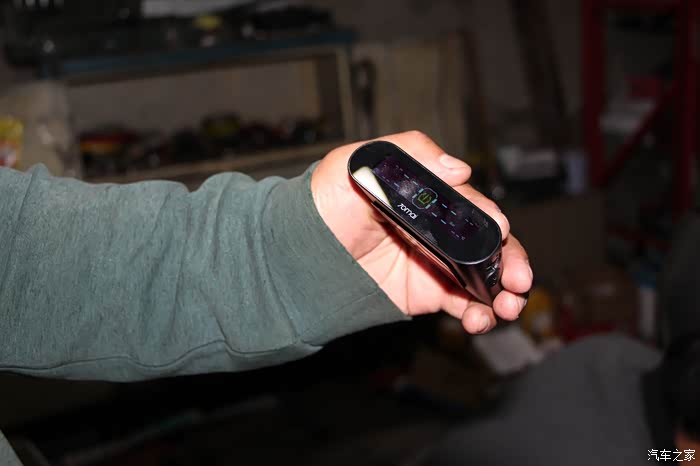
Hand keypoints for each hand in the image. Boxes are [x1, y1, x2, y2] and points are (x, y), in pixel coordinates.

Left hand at [311, 131, 532, 333]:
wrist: (298, 254)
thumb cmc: (323, 202)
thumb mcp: (358, 161)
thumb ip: (408, 153)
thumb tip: (459, 170)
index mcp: (429, 197)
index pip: (472, 208)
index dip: (492, 221)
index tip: (501, 234)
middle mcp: (439, 229)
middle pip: (490, 244)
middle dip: (513, 262)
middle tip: (520, 280)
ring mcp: (436, 262)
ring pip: (484, 276)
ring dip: (504, 292)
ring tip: (507, 307)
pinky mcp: (427, 292)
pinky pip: (461, 304)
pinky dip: (478, 314)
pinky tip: (478, 319)